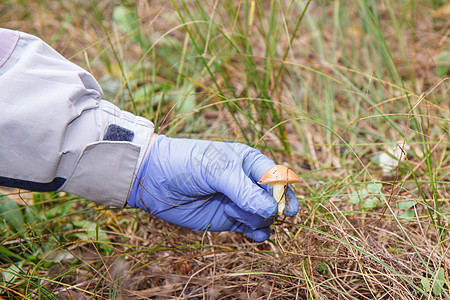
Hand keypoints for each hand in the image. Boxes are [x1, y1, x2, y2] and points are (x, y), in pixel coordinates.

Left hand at [127, 135, 298, 241]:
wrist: (154, 180)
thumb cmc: (186, 164)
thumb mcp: (216, 171)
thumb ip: (244, 191)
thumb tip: (271, 212)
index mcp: (248, 161)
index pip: (277, 176)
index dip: (285, 192)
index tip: (285, 208)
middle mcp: (247, 181)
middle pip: (274, 199)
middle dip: (271, 208)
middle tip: (262, 214)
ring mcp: (239, 201)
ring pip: (264, 216)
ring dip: (257, 220)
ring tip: (232, 213)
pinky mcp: (229, 219)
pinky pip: (252, 229)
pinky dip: (257, 234)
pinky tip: (254, 237)